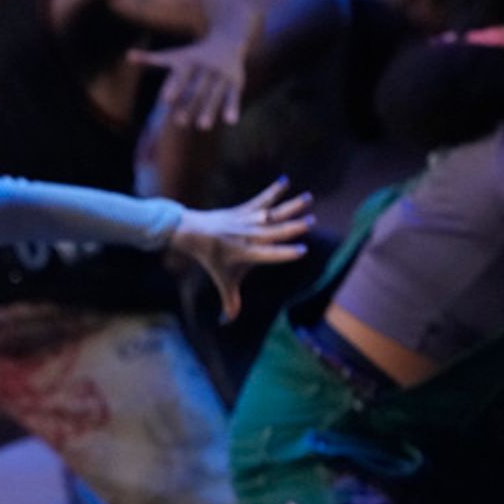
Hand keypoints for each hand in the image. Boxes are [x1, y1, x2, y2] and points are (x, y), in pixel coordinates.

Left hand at [130, 33, 246, 130]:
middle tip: (179, 123)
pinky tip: (230, 122)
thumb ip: (151, 58)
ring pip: (216, 94)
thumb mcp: (175, 55)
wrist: (228, 38)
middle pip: (198, 88)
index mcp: (191, 61)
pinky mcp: (235, 82)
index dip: (174, 86)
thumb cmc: (194, 53)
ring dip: (210, 110)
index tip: (164, 100)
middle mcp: (208, 67)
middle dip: (190, 104)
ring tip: (202, 127)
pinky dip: (232, 108)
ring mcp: (222, 75)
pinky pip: (233, 96)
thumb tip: (128, 56)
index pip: (182, 75)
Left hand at [169, 178, 312, 320]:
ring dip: (290, 205)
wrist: (192, 233)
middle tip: (311, 221)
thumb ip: (230, 301)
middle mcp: (248, 236)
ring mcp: (247, 221)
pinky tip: (285, 180)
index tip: (302, 250)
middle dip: (293, 227)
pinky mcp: (245, 209)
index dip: (285, 253)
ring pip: (272, 212)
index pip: (269, 255)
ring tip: (308, 197)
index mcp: (246, 254)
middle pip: (274, 232)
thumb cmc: (212, 259)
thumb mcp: (222, 280)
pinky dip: (273, 190)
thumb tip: (227, 323)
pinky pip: (261, 199)